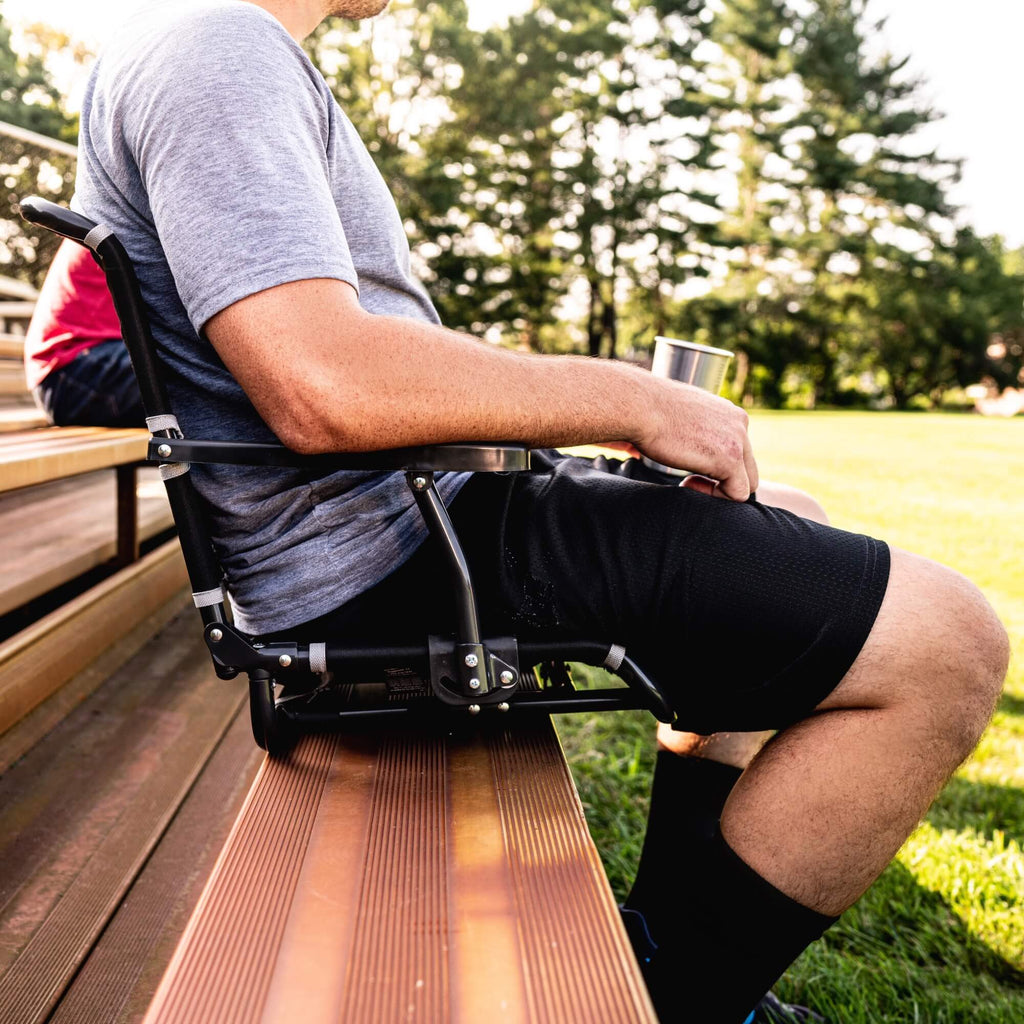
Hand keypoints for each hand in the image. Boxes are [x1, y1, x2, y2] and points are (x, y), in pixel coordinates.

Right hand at [635, 379, 758, 500]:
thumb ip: (687, 430)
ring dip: (719, 488)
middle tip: (690, 478)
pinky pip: (738, 493)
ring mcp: (738, 440)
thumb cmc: (646, 410)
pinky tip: (688, 482)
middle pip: (748, 467)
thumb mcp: (677, 416)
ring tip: (688, 481)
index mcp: (728, 413)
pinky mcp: (730, 459)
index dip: (717, 466)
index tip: (689, 464)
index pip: (739, 449)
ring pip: (747, 482)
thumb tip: (655, 446)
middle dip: (722, 479)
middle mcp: (739, 423)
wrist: (638, 406)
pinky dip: (715, 497)